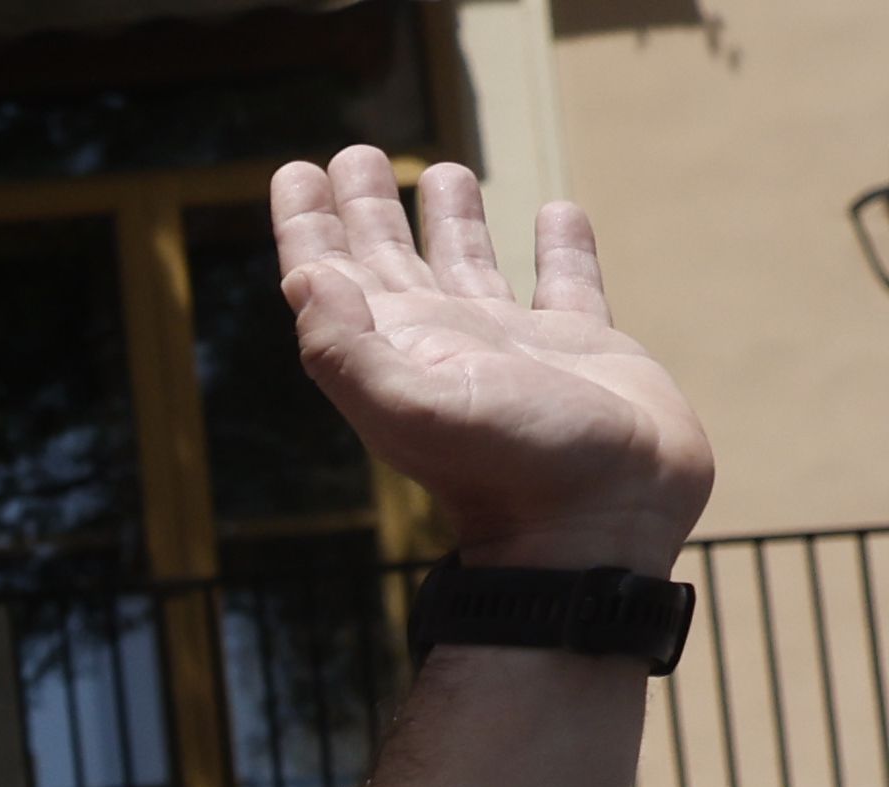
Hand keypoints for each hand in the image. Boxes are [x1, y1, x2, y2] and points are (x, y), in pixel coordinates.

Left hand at [272, 155, 708, 571]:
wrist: (600, 524)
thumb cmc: (509, 470)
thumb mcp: (413, 409)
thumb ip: (348, 350)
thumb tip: (302, 276)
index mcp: (394, 348)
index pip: (331, 273)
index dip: (309, 223)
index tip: (296, 170)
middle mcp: (444, 343)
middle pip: (389, 259)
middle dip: (367, 206)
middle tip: (352, 154)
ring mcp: (513, 345)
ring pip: (472, 263)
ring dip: (452, 218)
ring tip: (441, 170)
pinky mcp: (585, 348)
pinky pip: (567, 281)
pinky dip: (560, 245)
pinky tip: (554, 212)